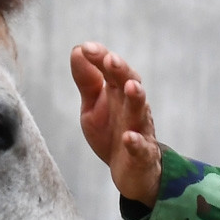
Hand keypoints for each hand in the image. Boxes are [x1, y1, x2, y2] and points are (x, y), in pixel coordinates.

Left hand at [70, 42, 160, 206]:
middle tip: (111, 59)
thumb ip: (87, 81)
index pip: (111, 70)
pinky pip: (141, 148)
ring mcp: (140, 129)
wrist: (131, 171)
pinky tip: (129, 137)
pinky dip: (136, 143)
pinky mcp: (143, 155)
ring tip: (131, 86)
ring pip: (141, 111)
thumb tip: (77, 50)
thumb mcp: (92, 105)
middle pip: (130, 83)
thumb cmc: (111, 132)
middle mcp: (132, 106)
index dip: (100, 58)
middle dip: (121, 71)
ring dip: (136, 98)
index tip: (86, 48)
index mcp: (118, 92)